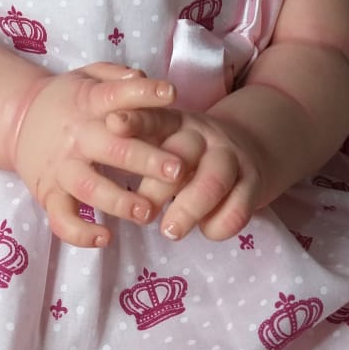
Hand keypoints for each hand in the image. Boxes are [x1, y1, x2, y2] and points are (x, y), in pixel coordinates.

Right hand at [12, 64, 184, 247]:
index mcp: (88, 102)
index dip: (143, 93)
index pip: (116, 94)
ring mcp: (61, 167)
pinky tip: (105, 237)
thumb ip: (116, 76)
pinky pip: (61, 219)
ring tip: (148, 212)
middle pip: (111, 148)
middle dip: (145, 160)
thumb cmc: (67, 98)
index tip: (172, 94)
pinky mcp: (48, 194)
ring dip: (119, 201)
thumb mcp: (88, 75)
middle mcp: (76, 136)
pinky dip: (80, 233)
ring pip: (89, 187)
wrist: (17, 120)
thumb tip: (141, 78)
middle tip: (177, 170)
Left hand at [108, 107, 265, 241]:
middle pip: (182, 153)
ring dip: (191, 208)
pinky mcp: (253, 182)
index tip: (113, 124)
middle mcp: (203, 135)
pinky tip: (207, 231)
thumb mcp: (163, 142)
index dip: (133, 121)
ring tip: (170, 231)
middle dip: (160, 184)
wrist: (251, 146)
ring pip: (214, 180)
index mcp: (175, 122)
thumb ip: (136, 151)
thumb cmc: (187, 153)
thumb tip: (95, 181)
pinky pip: (239, 206)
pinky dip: (220, 224)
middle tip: (142, 212)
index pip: (152, 118)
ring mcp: (231, 157)